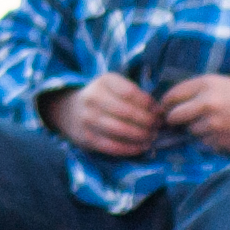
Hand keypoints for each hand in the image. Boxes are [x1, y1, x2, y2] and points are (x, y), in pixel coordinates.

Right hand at [45, 72, 161, 156]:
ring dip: (140, 136)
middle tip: (158, 127)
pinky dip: (130, 148)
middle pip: (126, 112)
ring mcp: (87, 118)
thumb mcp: (115, 87)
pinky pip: (112, 146)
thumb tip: (160, 112)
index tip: (159, 112)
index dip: (149, 104)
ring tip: (151, 137)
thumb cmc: (103, 98)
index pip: (131, 92)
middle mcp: (93, 97)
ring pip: (120, 130)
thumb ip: (135, 95)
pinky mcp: (86, 137)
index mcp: (104, 81)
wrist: (70, 111)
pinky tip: (141, 147)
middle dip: (147, 122)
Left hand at [158, 75, 229, 152]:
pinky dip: (210, 139)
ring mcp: (212, 124)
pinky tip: (224, 132)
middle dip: (173, 119)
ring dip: (196, 129)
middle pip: (174, 116)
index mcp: (206, 84)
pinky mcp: (219, 140)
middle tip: (177, 120)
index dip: (165, 103)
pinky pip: (204, 142)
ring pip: (190, 130)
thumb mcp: (221, 82)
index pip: (172, 95)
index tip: (165, 107)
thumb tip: (171, 102)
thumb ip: (197, 89)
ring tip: (214, 123)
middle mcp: (207, 103)